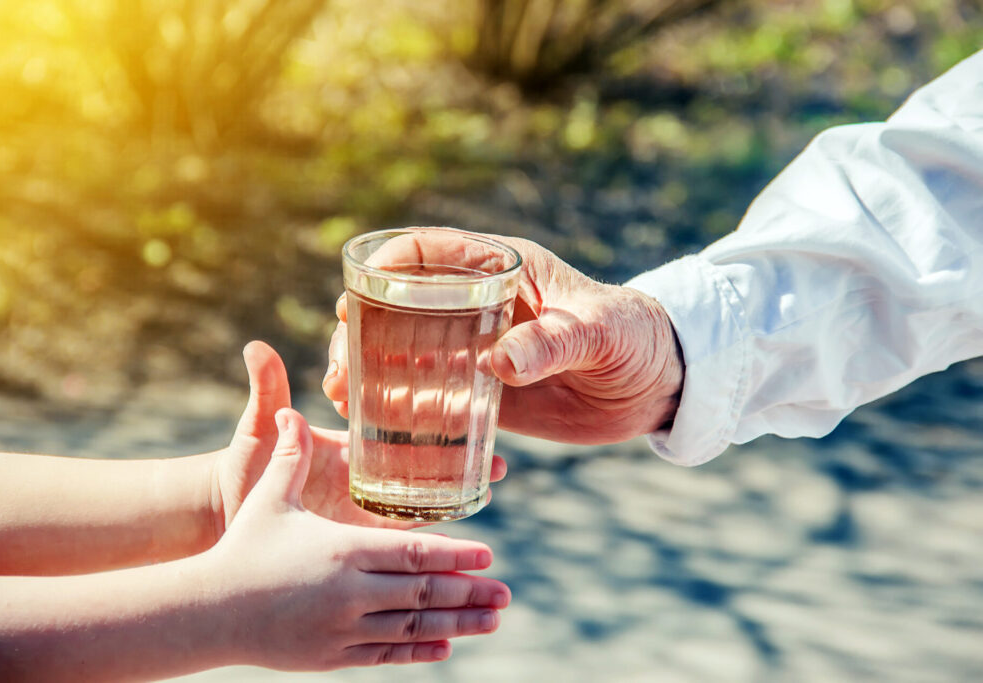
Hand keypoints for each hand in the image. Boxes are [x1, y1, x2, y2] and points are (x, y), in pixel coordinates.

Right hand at [208, 408, 510, 670]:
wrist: (207, 611)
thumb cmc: (241, 548)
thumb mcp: (270, 498)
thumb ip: (290, 457)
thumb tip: (291, 413)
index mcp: (344, 550)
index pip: (415, 552)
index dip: (456, 554)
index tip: (489, 556)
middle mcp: (351, 592)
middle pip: (424, 592)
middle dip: (469, 592)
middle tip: (505, 594)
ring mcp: (344, 628)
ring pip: (412, 627)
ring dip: (456, 624)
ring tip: (490, 621)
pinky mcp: (333, 655)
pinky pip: (386, 654)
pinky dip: (418, 651)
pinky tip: (444, 647)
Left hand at [211, 341, 507, 532]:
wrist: (222, 516)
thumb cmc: (243, 468)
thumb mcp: (258, 431)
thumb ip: (267, 392)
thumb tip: (256, 346)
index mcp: (352, 449)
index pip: (405, 436)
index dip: (442, 432)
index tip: (479, 424)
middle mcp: (365, 479)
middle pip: (422, 474)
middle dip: (462, 470)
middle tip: (500, 466)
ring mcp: (361, 515)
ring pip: (416, 514)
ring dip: (450, 513)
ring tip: (485, 506)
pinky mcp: (354, 547)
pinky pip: (394, 551)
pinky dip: (420, 554)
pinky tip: (451, 564)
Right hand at [323, 230, 684, 443]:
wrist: (658, 384)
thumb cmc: (636, 337)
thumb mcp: (600, 333)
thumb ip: (553, 343)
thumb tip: (496, 364)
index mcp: (503, 269)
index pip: (430, 250)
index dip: (385, 265)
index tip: (354, 295)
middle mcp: (480, 305)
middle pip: (402, 305)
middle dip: (362, 329)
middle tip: (340, 365)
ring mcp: (478, 349)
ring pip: (407, 351)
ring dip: (370, 371)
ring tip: (343, 397)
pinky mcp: (486, 391)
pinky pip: (435, 396)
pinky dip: (404, 408)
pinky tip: (377, 426)